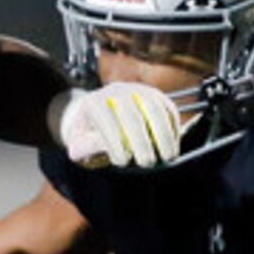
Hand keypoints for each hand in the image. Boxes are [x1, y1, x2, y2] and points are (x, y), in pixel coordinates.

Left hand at [59, 82, 186, 168]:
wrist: (100, 117)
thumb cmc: (89, 136)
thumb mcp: (79, 144)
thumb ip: (86, 146)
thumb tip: (104, 146)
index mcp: (94, 103)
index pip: (106, 121)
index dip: (115, 142)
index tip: (122, 162)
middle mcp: (116, 92)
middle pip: (132, 115)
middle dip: (141, 141)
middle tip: (147, 163)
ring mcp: (137, 90)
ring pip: (154, 109)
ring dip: (164, 135)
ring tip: (167, 157)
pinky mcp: (156, 95)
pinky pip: (168, 108)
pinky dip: (174, 128)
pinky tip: (174, 147)